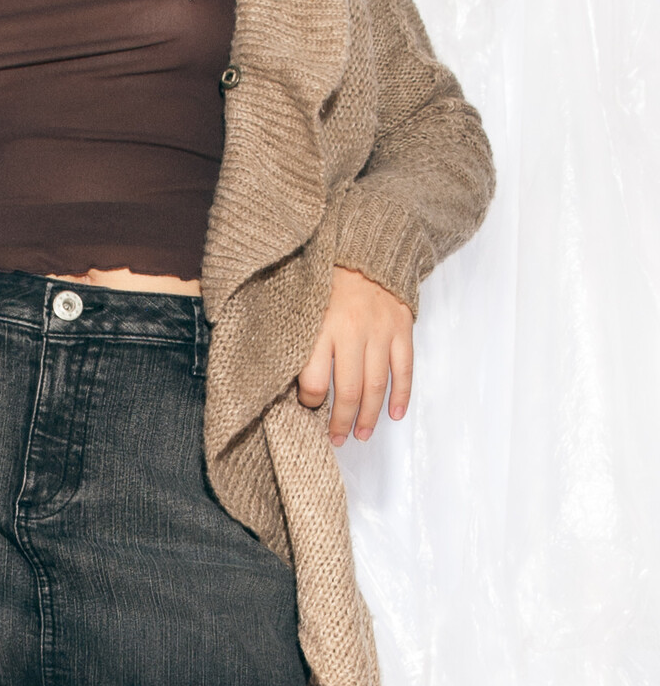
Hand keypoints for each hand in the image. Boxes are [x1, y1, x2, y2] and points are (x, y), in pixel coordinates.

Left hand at [297, 266, 413, 445]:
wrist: (363, 246)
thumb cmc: (323, 277)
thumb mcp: (297, 303)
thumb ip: (293, 338)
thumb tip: (280, 376)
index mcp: (320, 326)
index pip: (315, 381)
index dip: (311, 402)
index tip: (308, 407)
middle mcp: (351, 331)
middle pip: (348, 390)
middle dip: (341, 421)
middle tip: (337, 439)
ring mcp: (380, 331)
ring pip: (376, 385)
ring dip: (369, 416)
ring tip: (362, 435)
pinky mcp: (401, 327)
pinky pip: (404, 368)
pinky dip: (401, 394)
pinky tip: (394, 414)